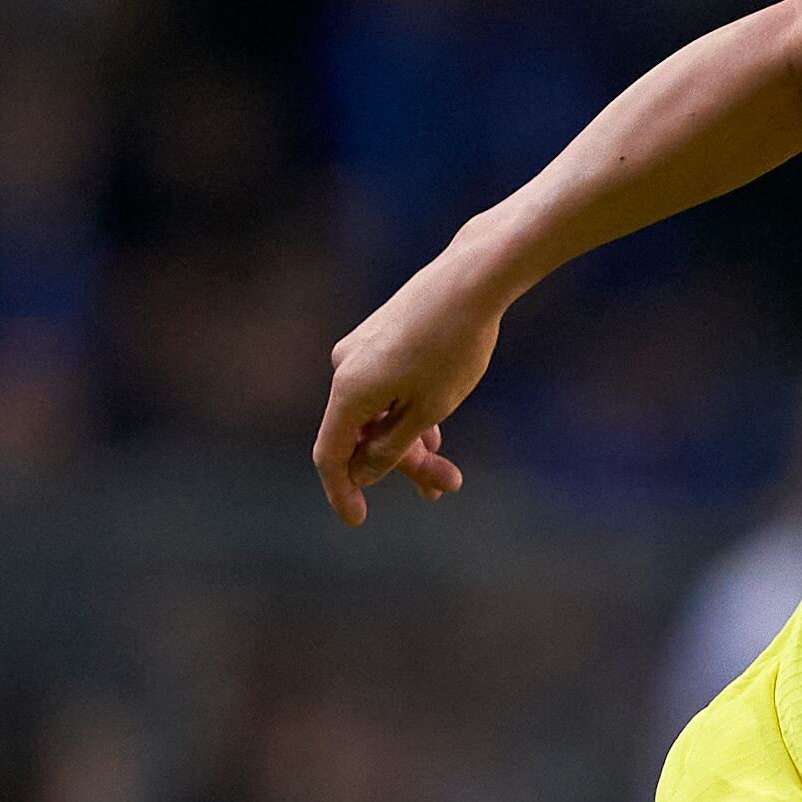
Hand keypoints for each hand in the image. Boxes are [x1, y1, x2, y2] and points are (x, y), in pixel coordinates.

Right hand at [309, 255, 499, 525]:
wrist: (470, 282)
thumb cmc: (454, 348)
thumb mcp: (429, 410)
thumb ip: (393, 447)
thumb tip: (363, 472)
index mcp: (348, 391)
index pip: (331, 455)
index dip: (341, 491)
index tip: (356, 520)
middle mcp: (344, 368)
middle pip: (362, 435)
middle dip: (404, 466)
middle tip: (448, 487)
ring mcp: (360, 351)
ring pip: (377, 413)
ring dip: (410, 443)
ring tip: (450, 472)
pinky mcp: (379, 338)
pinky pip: (384, 390)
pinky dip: (406, 414)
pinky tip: (435, 433)